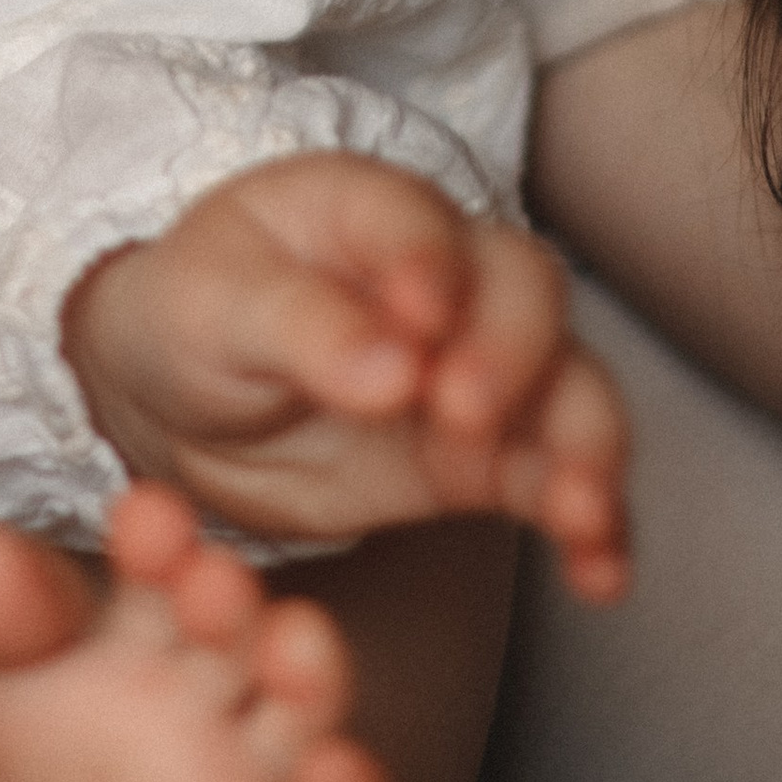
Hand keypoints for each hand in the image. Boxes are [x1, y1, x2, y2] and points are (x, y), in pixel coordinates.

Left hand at [62, 158, 629, 595]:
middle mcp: (445, 276)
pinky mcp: (488, 456)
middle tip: (465, 414)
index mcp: (362, 210)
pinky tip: (599, 571)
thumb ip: (299, 327)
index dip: (429, 264)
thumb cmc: (192, 317)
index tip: (420, 320)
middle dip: (513, 353)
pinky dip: (592, 523)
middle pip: (523, 290)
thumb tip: (392, 368)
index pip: (417, 221)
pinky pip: (560, 479)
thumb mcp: (210, 308)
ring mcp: (477, 365)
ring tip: (577, 508)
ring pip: (566, 382)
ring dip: (584, 441)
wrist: (182, 402)